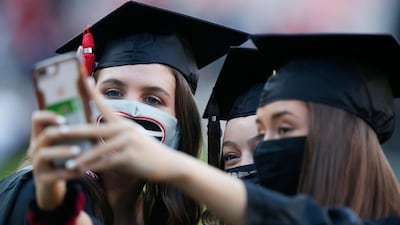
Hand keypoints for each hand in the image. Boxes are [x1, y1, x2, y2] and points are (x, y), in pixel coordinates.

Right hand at [28, 111, 82, 209]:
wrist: (51, 184)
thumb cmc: (62, 158)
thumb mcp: (63, 145)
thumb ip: (74, 134)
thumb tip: (94, 120)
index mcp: (41, 136)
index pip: (37, 119)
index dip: (48, 116)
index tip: (64, 118)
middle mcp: (36, 148)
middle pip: (44, 135)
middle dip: (59, 132)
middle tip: (71, 131)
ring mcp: (37, 164)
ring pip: (44, 154)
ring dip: (62, 151)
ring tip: (78, 151)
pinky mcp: (43, 179)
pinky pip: (55, 175)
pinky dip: (70, 172)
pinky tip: (83, 170)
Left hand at [68, 77, 187, 181]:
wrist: (169, 163)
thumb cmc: (149, 153)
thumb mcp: (133, 140)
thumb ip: (115, 139)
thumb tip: (98, 141)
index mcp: (123, 124)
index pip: (105, 105)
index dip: (93, 92)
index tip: (83, 78)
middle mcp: (124, 129)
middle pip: (94, 129)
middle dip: (74, 131)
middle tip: (57, 132)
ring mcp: (127, 142)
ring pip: (98, 149)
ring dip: (82, 159)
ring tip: (67, 165)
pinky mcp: (129, 156)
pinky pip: (106, 163)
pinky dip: (93, 169)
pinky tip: (84, 174)